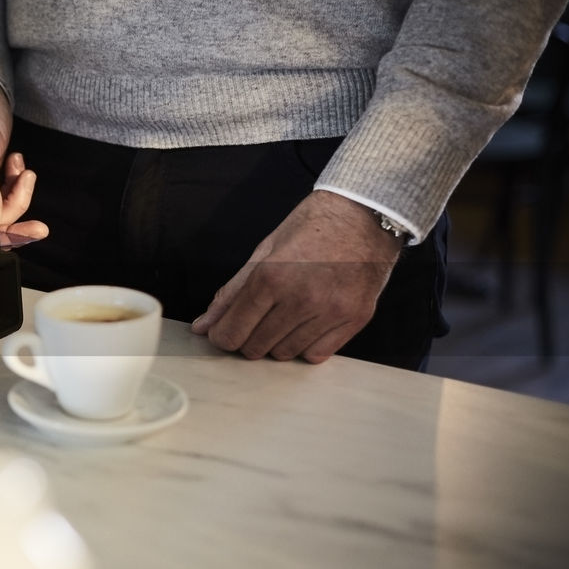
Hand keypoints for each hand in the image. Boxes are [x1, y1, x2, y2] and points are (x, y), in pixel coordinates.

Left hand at [190, 191, 402, 362]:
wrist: (365, 214)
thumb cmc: (311, 227)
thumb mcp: (263, 252)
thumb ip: (231, 293)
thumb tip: (203, 326)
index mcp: (271, 278)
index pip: (232, 332)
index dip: (221, 337)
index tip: (223, 333)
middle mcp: (301, 299)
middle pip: (255, 348)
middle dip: (247, 339)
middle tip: (256, 321)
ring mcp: (330, 311)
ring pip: (285, 354)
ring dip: (277, 342)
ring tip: (284, 316)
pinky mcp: (354, 319)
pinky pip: (317, 354)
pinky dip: (306, 346)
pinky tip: (306, 324)